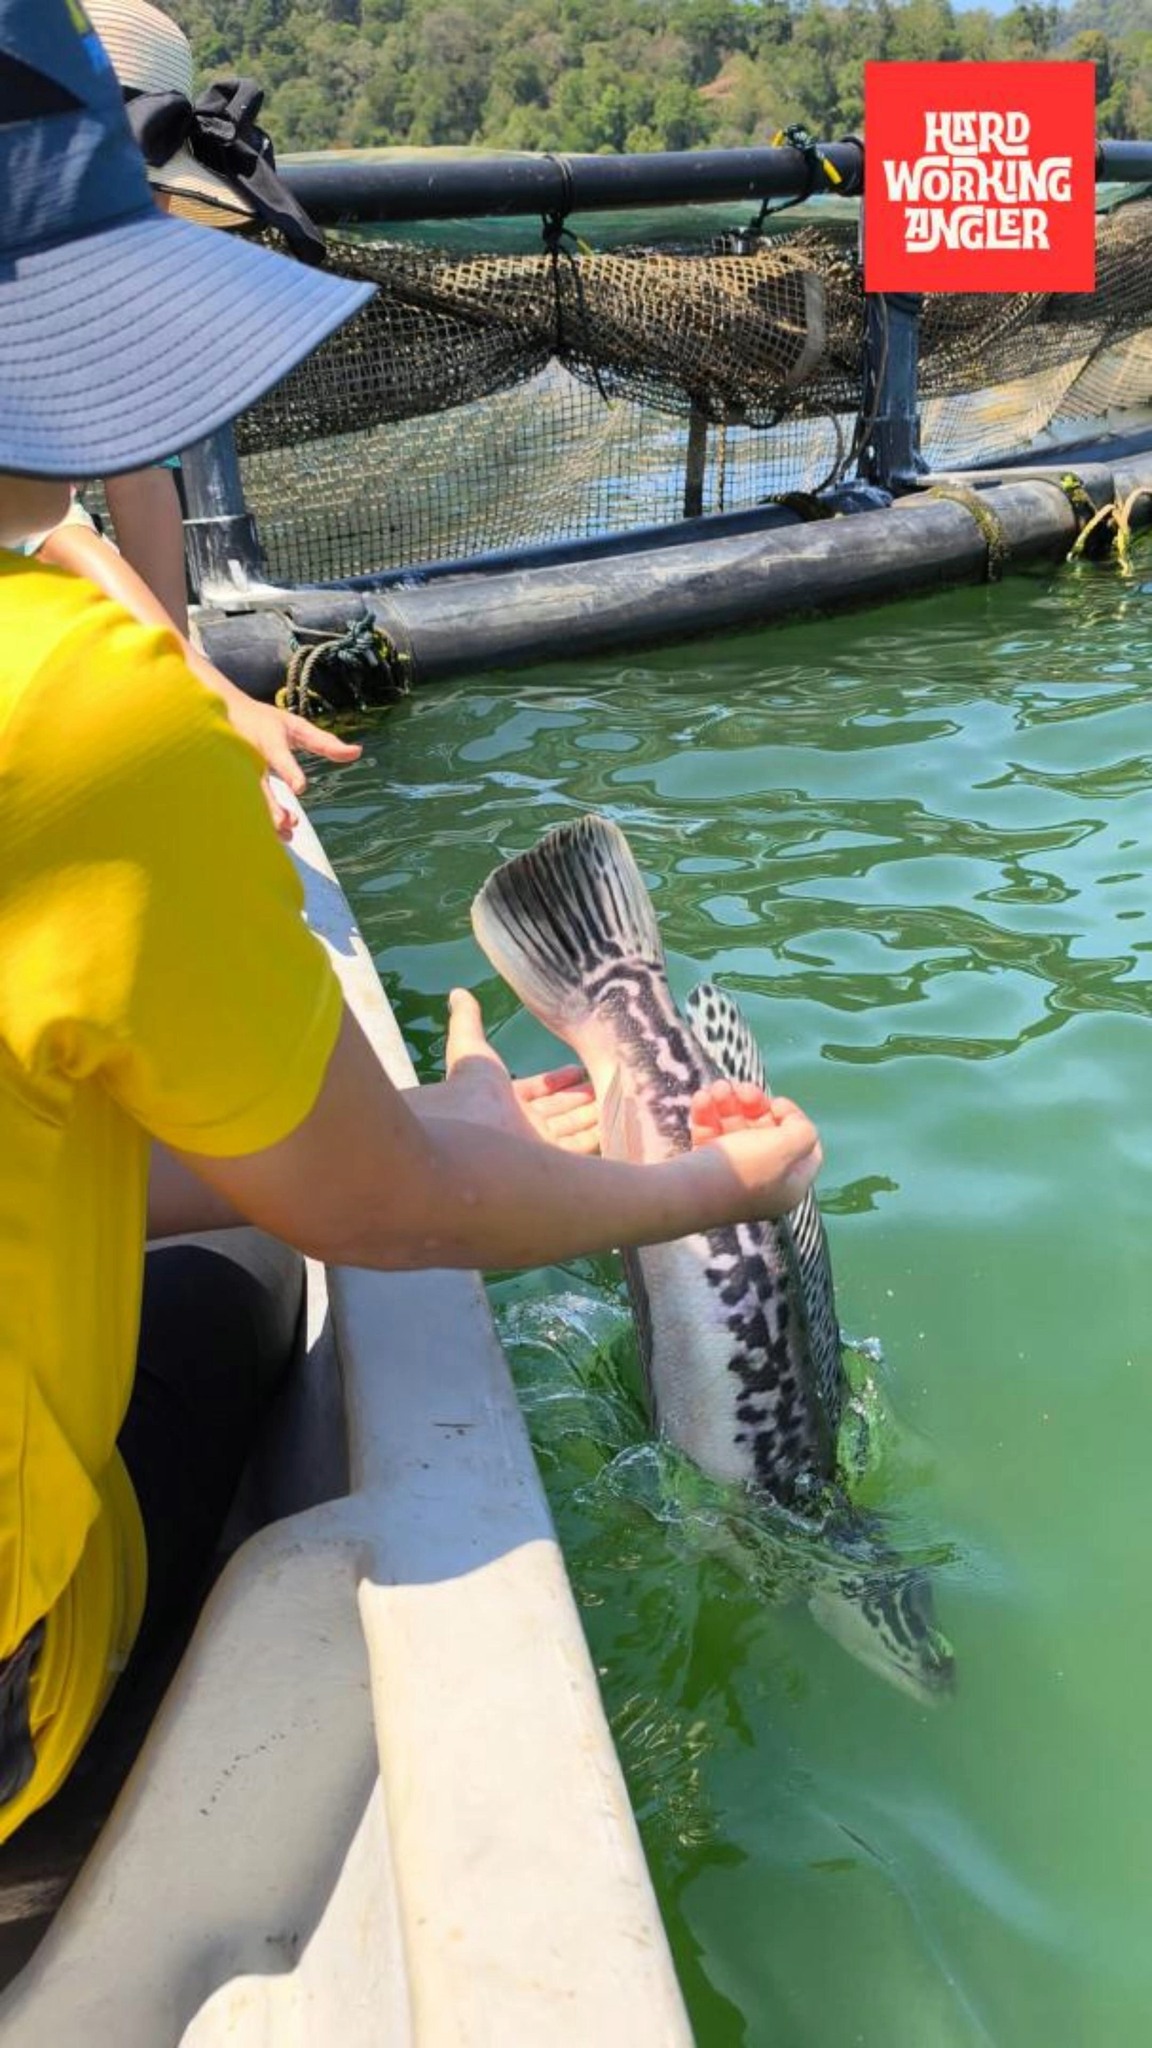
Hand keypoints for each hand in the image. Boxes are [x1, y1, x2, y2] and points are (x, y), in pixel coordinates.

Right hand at [214, 686, 362, 838]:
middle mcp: (249, 757)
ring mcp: (235, 772)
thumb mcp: (295, 727)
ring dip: (265, 819)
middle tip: (288, 824)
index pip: (279, 756)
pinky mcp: (226, 784)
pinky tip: (272, 835)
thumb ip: (325, 743)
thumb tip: (358, 752)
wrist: (216, 712)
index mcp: (267, 740)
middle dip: (271, 806)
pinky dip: (254, 821)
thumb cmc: (264, 722)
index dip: (289, 771)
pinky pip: (239, 805)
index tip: (299, 788)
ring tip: (286, 834)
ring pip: (246, 799)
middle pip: (258, 784)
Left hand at [418, 989, 599, 1154]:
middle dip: (581, 1097)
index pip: (537, 1090)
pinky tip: (616, 1123)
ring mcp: (538, 1146)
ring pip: (572, 1128)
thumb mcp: (470, 1047)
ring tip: (618, 1099)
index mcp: (504, 1100)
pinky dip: (598, 1136)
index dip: (557, 1080)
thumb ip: (467, 1021)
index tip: (580, 1069)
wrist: (475, 1134)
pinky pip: (581, 1148)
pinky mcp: (555, 1163)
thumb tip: (457, 992)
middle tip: (607, 1083)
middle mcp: (522, 1125)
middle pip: (558, 1109)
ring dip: (593, 1114)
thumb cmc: (475, 1090)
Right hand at [689, 1078, 820, 1216]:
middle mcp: (762, 1185)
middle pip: (766, 1135)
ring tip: (717, 1088)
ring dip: (727, 1104)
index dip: (793, 1121)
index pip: (804, 1149)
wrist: (687, 1192)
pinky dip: (707, 1114)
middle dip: (754, 1105)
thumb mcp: (788, 1147)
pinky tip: (701, 1098)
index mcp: (788, 1186)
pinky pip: (710, 1136)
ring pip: (735, 1130)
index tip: (775, 1103)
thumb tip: (791, 1121)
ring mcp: (731, 1178)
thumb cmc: (745, 1170)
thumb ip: (803, 1131)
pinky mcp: (704, 1171)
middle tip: (742, 1089)